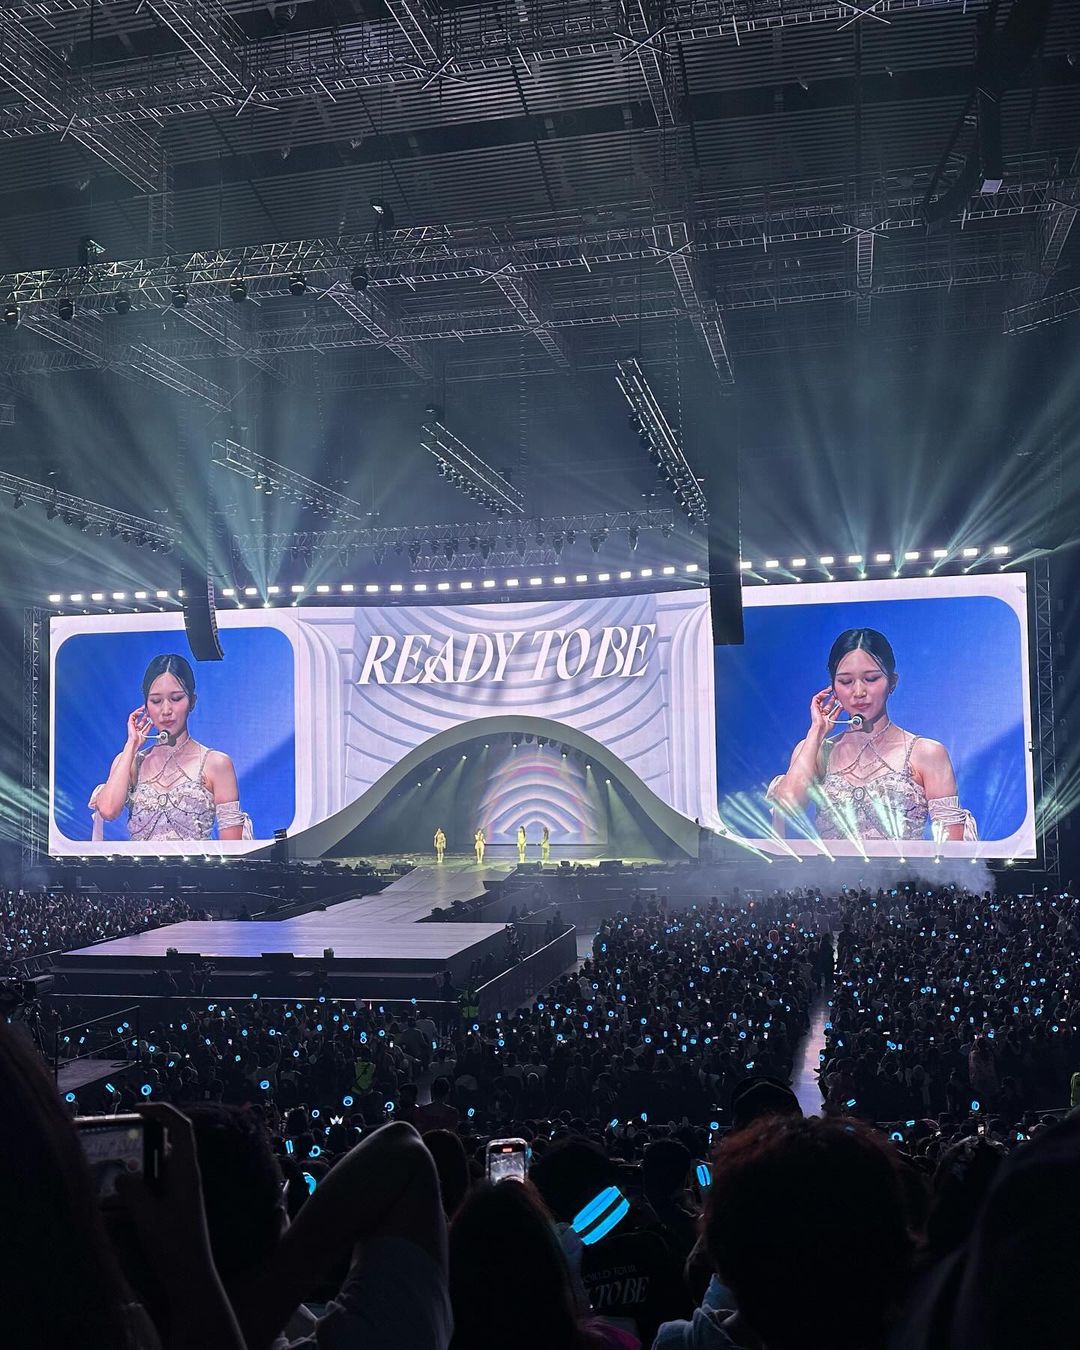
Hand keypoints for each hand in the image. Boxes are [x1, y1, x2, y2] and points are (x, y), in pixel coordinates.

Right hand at [115, 1104, 215, 1286]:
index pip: (181, 1127)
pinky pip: (156, 1182)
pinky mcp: (175, 1202)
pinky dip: (140, 1184)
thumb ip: (133, 1191)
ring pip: (158, 1164)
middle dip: (143, 1140)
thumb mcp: (147, 1217)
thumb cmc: (174, 1245)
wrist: (191, 1276)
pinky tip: (120, 1199)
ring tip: (113, 1174)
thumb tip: (123, 1175)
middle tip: (117, 1144)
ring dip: (138, 1165)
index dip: (163, 1111)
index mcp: (187, 1171)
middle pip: (167, 1143)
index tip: (138, 1109)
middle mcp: (187, 1174)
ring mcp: (182, 1188)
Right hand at [126, 706, 151, 750]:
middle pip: (139, 717)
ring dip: (139, 711)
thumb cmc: (139, 741)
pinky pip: (132, 716)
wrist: (135, 743)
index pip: (143, 720)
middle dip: (143, 712)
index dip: (146, 716)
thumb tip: (153, 722)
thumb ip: (149, 727)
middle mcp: (135, 726)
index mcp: (139, 728)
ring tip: (143, 708)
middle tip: (147, 708)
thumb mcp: (146, 732)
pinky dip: (136, 713)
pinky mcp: (130, 723)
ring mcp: (132, 724)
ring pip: (135, 715)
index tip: (150, 713)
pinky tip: (140, 712)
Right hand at [809, 686, 840, 737]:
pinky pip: (816, 698)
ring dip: (824, 692)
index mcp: (825, 713)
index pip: (829, 704)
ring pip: (819, 697)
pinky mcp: (813, 706)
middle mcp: (820, 710)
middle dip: (829, 694)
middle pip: (824, 700)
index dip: (833, 699)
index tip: (838, 696)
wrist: (821, 729)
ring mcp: (816, 708)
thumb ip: (838, 711)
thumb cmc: (826, 727)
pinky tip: (826, 693)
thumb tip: (841, 705)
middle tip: (833, 690)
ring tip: (829, 689)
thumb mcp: (834, 717)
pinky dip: (821, 695)